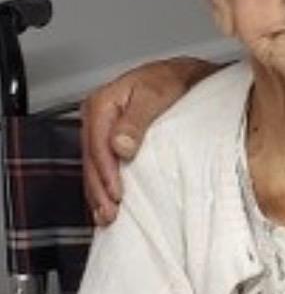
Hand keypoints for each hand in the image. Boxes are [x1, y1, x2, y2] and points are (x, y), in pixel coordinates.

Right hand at [82, 56, 217, 224]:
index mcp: (102, 103)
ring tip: (106, 216)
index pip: (98, 144)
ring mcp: (102, 130)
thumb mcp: (156, 94)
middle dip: (99, 190)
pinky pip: (102, 166)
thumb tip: (120, 145)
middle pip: (92, 160)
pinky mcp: (111, 140)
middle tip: (109, 214)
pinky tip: (107, 203)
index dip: (106, 172)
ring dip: (98, 193)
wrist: (183, 76)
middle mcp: (97, 117)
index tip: (116, 193)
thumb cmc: (171, 81)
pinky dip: (103, 186)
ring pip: (94, 167)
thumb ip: (136, 120)